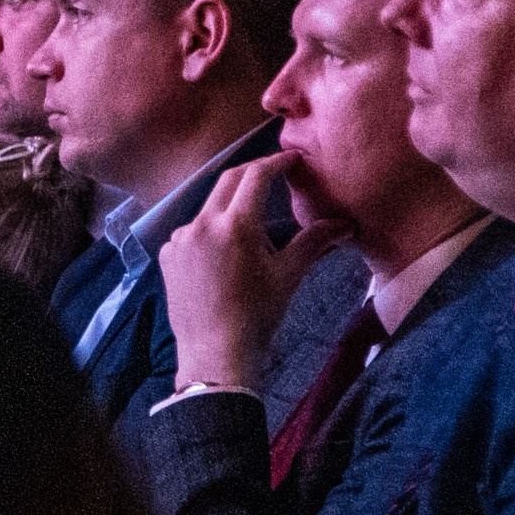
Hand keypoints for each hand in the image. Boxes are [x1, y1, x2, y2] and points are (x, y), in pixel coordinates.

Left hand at [159, 151, 348, 390]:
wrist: (215, 354)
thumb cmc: (257, 317)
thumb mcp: (288, 276)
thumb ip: (314, 242)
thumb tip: (346, 225)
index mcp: (235, 225)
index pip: (256, 176)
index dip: (276, 162)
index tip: (292, 159)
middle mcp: (202, 224)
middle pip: (229, 181)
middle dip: (253, 173)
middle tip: (274, 173)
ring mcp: (180, 239)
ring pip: (209, 207)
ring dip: (230, 207)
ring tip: (251, 228)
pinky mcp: (168, 254)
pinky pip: (192, 230)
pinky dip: (209, 232)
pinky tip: (223, 254)